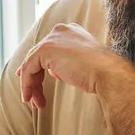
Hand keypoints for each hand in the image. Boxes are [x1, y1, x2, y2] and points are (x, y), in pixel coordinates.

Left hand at [16, 23, 131, 108]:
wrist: (107, 73)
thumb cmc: (101, 72)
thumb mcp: (82, 65)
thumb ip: (67, 63)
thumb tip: (53, 70)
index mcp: (71, 31)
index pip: (50, 49)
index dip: (40, 65)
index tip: (36, 81)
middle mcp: (60, 31)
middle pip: (39, 56)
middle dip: (34, 79)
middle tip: (34, 98)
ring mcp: (52, 38)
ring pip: (32, 63)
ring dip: (31, 85)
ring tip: (35, 103)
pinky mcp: (45, 49)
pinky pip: (28, 68)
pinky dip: (27, 83)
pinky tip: (29, 97)